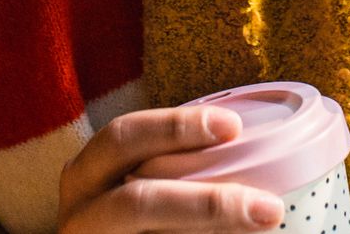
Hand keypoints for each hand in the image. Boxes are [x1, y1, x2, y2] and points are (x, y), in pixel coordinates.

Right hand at [58, 106, 283, 232]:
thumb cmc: (125, 216)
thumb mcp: (129, 181)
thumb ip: (167, 167)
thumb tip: (244, 146)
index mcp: (85, 176)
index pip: (123, 137)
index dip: (174, 127)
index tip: (233, 126)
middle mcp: (81, 215)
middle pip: (139, 204)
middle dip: (208, 205)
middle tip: (268, 206)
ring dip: (213, 230)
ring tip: (264, 224)